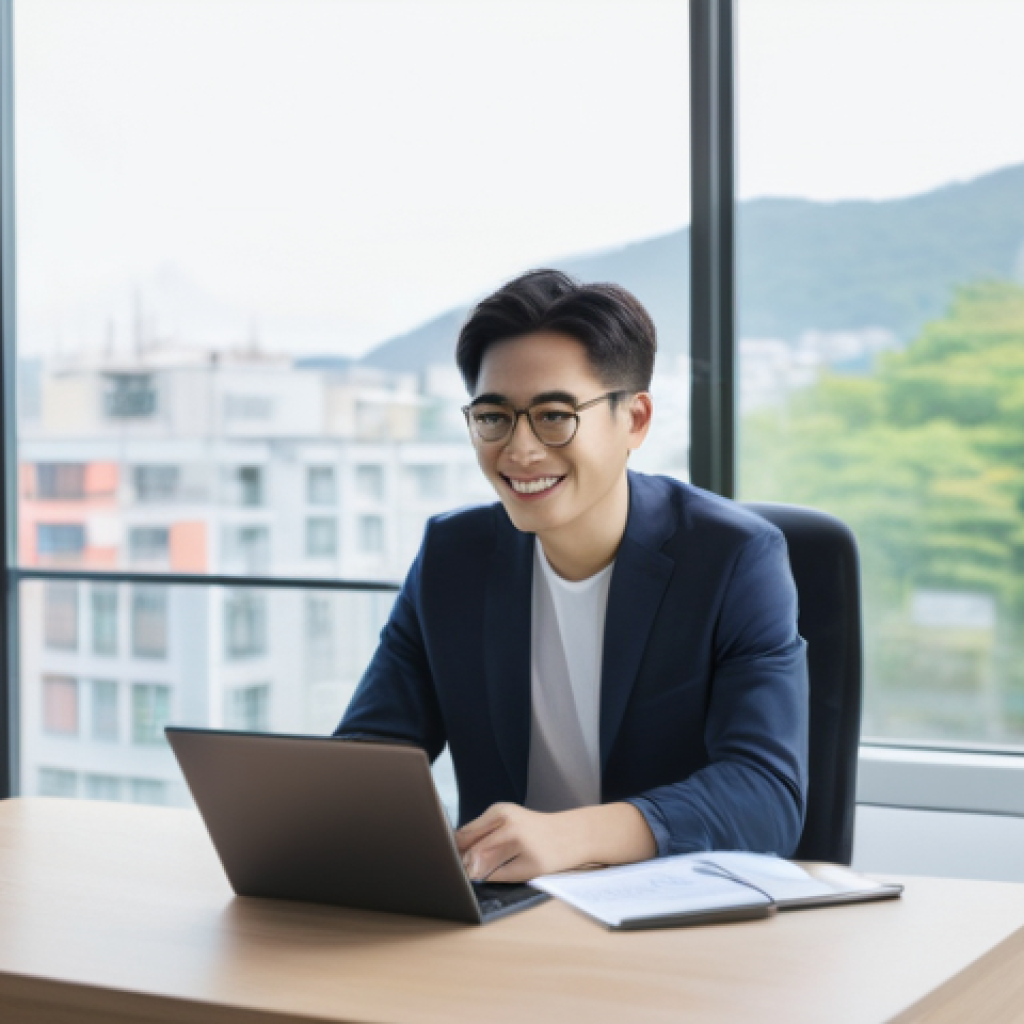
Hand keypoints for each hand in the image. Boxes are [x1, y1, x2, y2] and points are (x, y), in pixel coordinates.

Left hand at [454, 802, 656, 882]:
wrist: (571, 834)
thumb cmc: (534, 829)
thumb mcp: (508, 821)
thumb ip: (482, 834)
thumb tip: (453, 852)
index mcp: (500, 812)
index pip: (464, 834)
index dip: (452, 851)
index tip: (446, 859)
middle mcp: (510, 824)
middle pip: (471, 851)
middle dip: (463, 865)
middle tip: (459, 872)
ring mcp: (522, 844)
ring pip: (484, 865)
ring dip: (476, 874)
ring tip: (477, 874)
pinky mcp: (532, 864)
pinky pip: (501, 877)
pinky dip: (494, 879)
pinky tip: (498, 874)